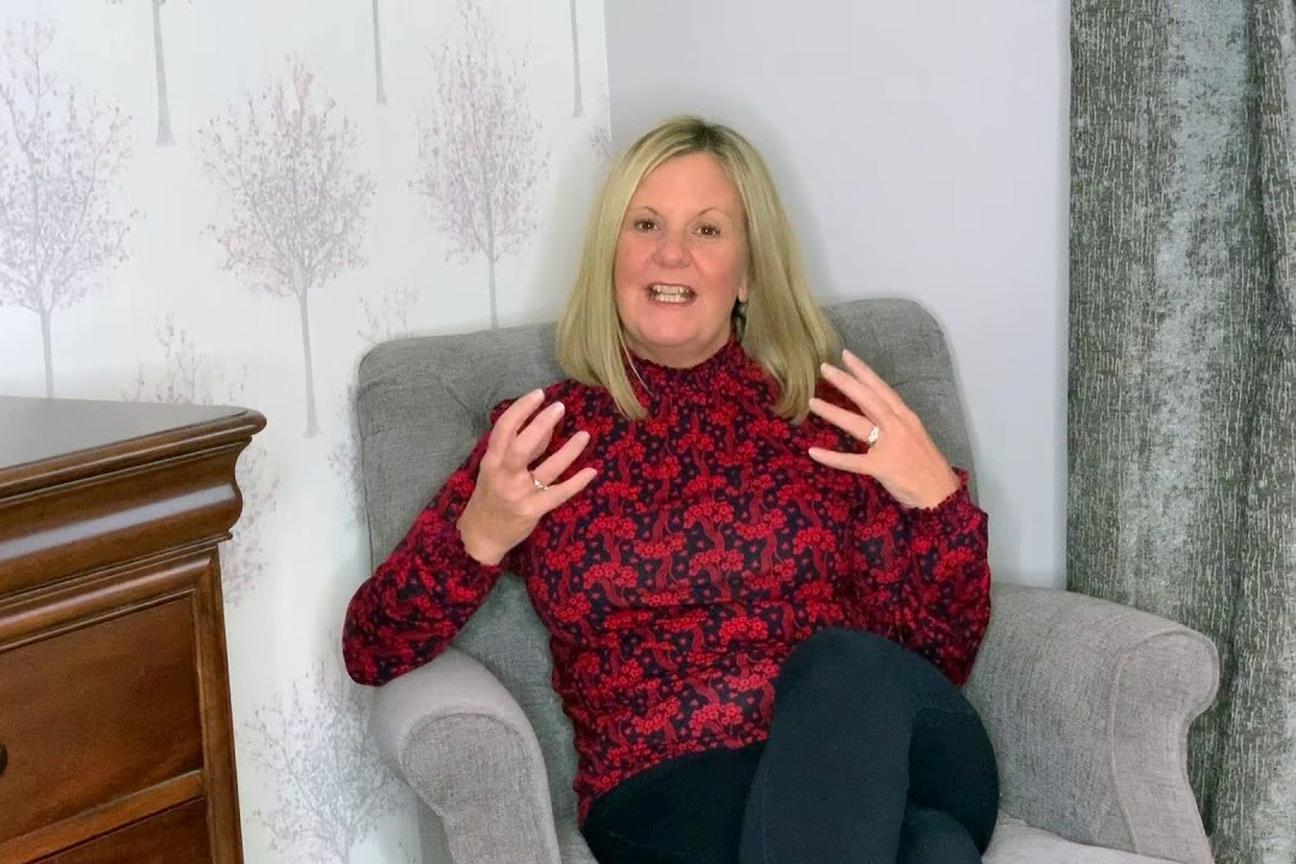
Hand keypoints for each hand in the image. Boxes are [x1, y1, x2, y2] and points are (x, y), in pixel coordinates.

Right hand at [457, 389, 597, 564]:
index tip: (539, 394)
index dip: (521, 409)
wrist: (481, 536)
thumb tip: (545, 427)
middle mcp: (503, 476)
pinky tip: (591, 471)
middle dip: (542, 424)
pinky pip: (558, 494)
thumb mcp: (494, 470)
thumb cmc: (489, 496)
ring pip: (547, 469)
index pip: (503, 428)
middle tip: (560, 408)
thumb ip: (516, 450)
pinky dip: (575, 482)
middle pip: (523, 446)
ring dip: (568, 451)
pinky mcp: (532, 511)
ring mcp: (519, 494)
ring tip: (585, 435)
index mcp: (491, 461)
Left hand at [806, 349, 958, 509]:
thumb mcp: (915, 435)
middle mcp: (898, 426)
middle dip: (845, 382)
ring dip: (833, 412)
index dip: (863, 371)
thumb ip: (894, 422)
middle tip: (824, 368)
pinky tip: (814, 451)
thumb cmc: (928, 465)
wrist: (941, 493)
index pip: (882, 388)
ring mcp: (890, 446)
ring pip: (857, 423)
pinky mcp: (882, 467)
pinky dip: (832, 457)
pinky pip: (852, 461)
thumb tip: (871, 412)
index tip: (846, 356)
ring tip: (813, 402)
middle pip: (867, 398)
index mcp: (906, 417)